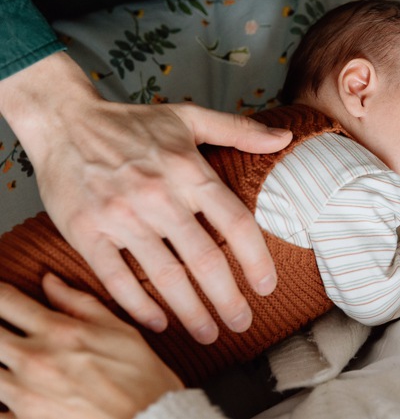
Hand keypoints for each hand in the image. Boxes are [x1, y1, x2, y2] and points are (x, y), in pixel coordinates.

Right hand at [0, 52, 292, 342]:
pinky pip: (117, 277)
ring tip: (208, 334)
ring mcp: (121, 216)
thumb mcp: (189, 117)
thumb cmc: (131, 122)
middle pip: (204, 259)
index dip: (255, 259)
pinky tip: (159, 322)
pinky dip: (138, 305)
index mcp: (188, 171)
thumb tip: (285, 138)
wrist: (64, 121)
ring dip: (190, 311)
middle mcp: (158, 196)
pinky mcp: (87, 232)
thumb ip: (239, 130)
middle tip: (242, 323)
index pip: (235, 222)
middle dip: (227, 298)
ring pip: (165, 275)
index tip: (266, 287)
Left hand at [0, 274, 183, 418]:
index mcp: (58, 331)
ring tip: (9, 359)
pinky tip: (8, 393)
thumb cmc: (142, 379)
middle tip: (5, 328)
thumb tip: (49, 281)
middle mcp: (34, 359)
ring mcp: (24, 394)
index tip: (1, 294)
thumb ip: (80, 303)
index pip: (6, 300)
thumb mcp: (121, 331)